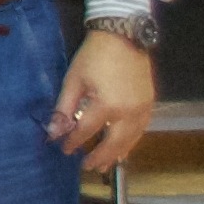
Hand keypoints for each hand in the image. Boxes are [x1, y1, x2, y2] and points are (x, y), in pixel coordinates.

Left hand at [51, 29, 156, 173]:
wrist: (123, 37)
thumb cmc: (93, 57)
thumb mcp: (72, 81)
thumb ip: (64, 109)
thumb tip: (53, 131)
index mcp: (106, 105)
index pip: (86, 132)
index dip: (73, 142)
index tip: (64, 149)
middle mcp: (128, 111)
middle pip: (113, 142)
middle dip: (99, 156)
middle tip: (86, 167)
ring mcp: (142, 109)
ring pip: (131, 139)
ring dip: (117, 153)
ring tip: (105, 165)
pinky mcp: (150, 104)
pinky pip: (142, 130)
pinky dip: (132, 142)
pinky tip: (124, 149)